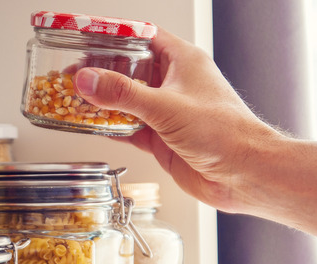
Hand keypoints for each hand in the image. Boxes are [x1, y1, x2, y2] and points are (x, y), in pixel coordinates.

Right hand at [73, 28, 284, 212]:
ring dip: (103, 100)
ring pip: (127, 100)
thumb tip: (88, 80)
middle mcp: (174, 83)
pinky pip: (130, 127)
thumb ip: (123, 94)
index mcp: (182, 61)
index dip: (114, 35)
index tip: (86, 37)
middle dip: (101, 70)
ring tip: (74, 96)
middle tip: (73, 71)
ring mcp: (168, 111)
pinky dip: (111, 126)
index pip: (142, 36)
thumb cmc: (224, 132)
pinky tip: (93, 125)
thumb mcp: (166, 107)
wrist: (244, 174)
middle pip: (130, 68)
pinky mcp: (163, 138)